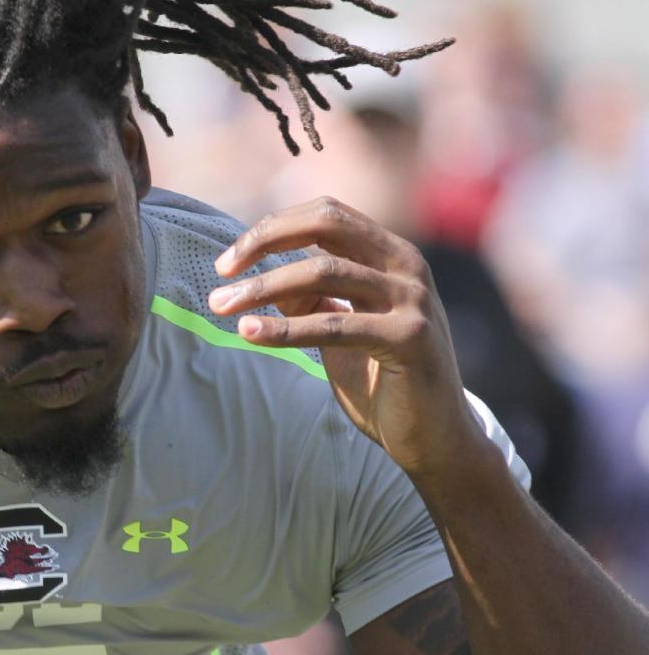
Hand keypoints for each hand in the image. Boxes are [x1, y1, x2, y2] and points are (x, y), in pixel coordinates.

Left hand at [208, 195, 483, 480]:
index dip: (274, 228)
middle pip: (326, 224)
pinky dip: (284, 328)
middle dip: (265, 240)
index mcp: (392, 256)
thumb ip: (311, 299)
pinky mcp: (409, 338)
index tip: (229, 261)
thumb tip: (261, 278)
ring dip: (262, 288)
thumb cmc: (384, 384)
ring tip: (222, 307)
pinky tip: (249, 334)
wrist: (435, 440)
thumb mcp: (340, 331)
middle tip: (221, 271)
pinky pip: (333, 325)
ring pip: (323, 272)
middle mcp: (407, 267)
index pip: (327, 214)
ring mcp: (413, 300)